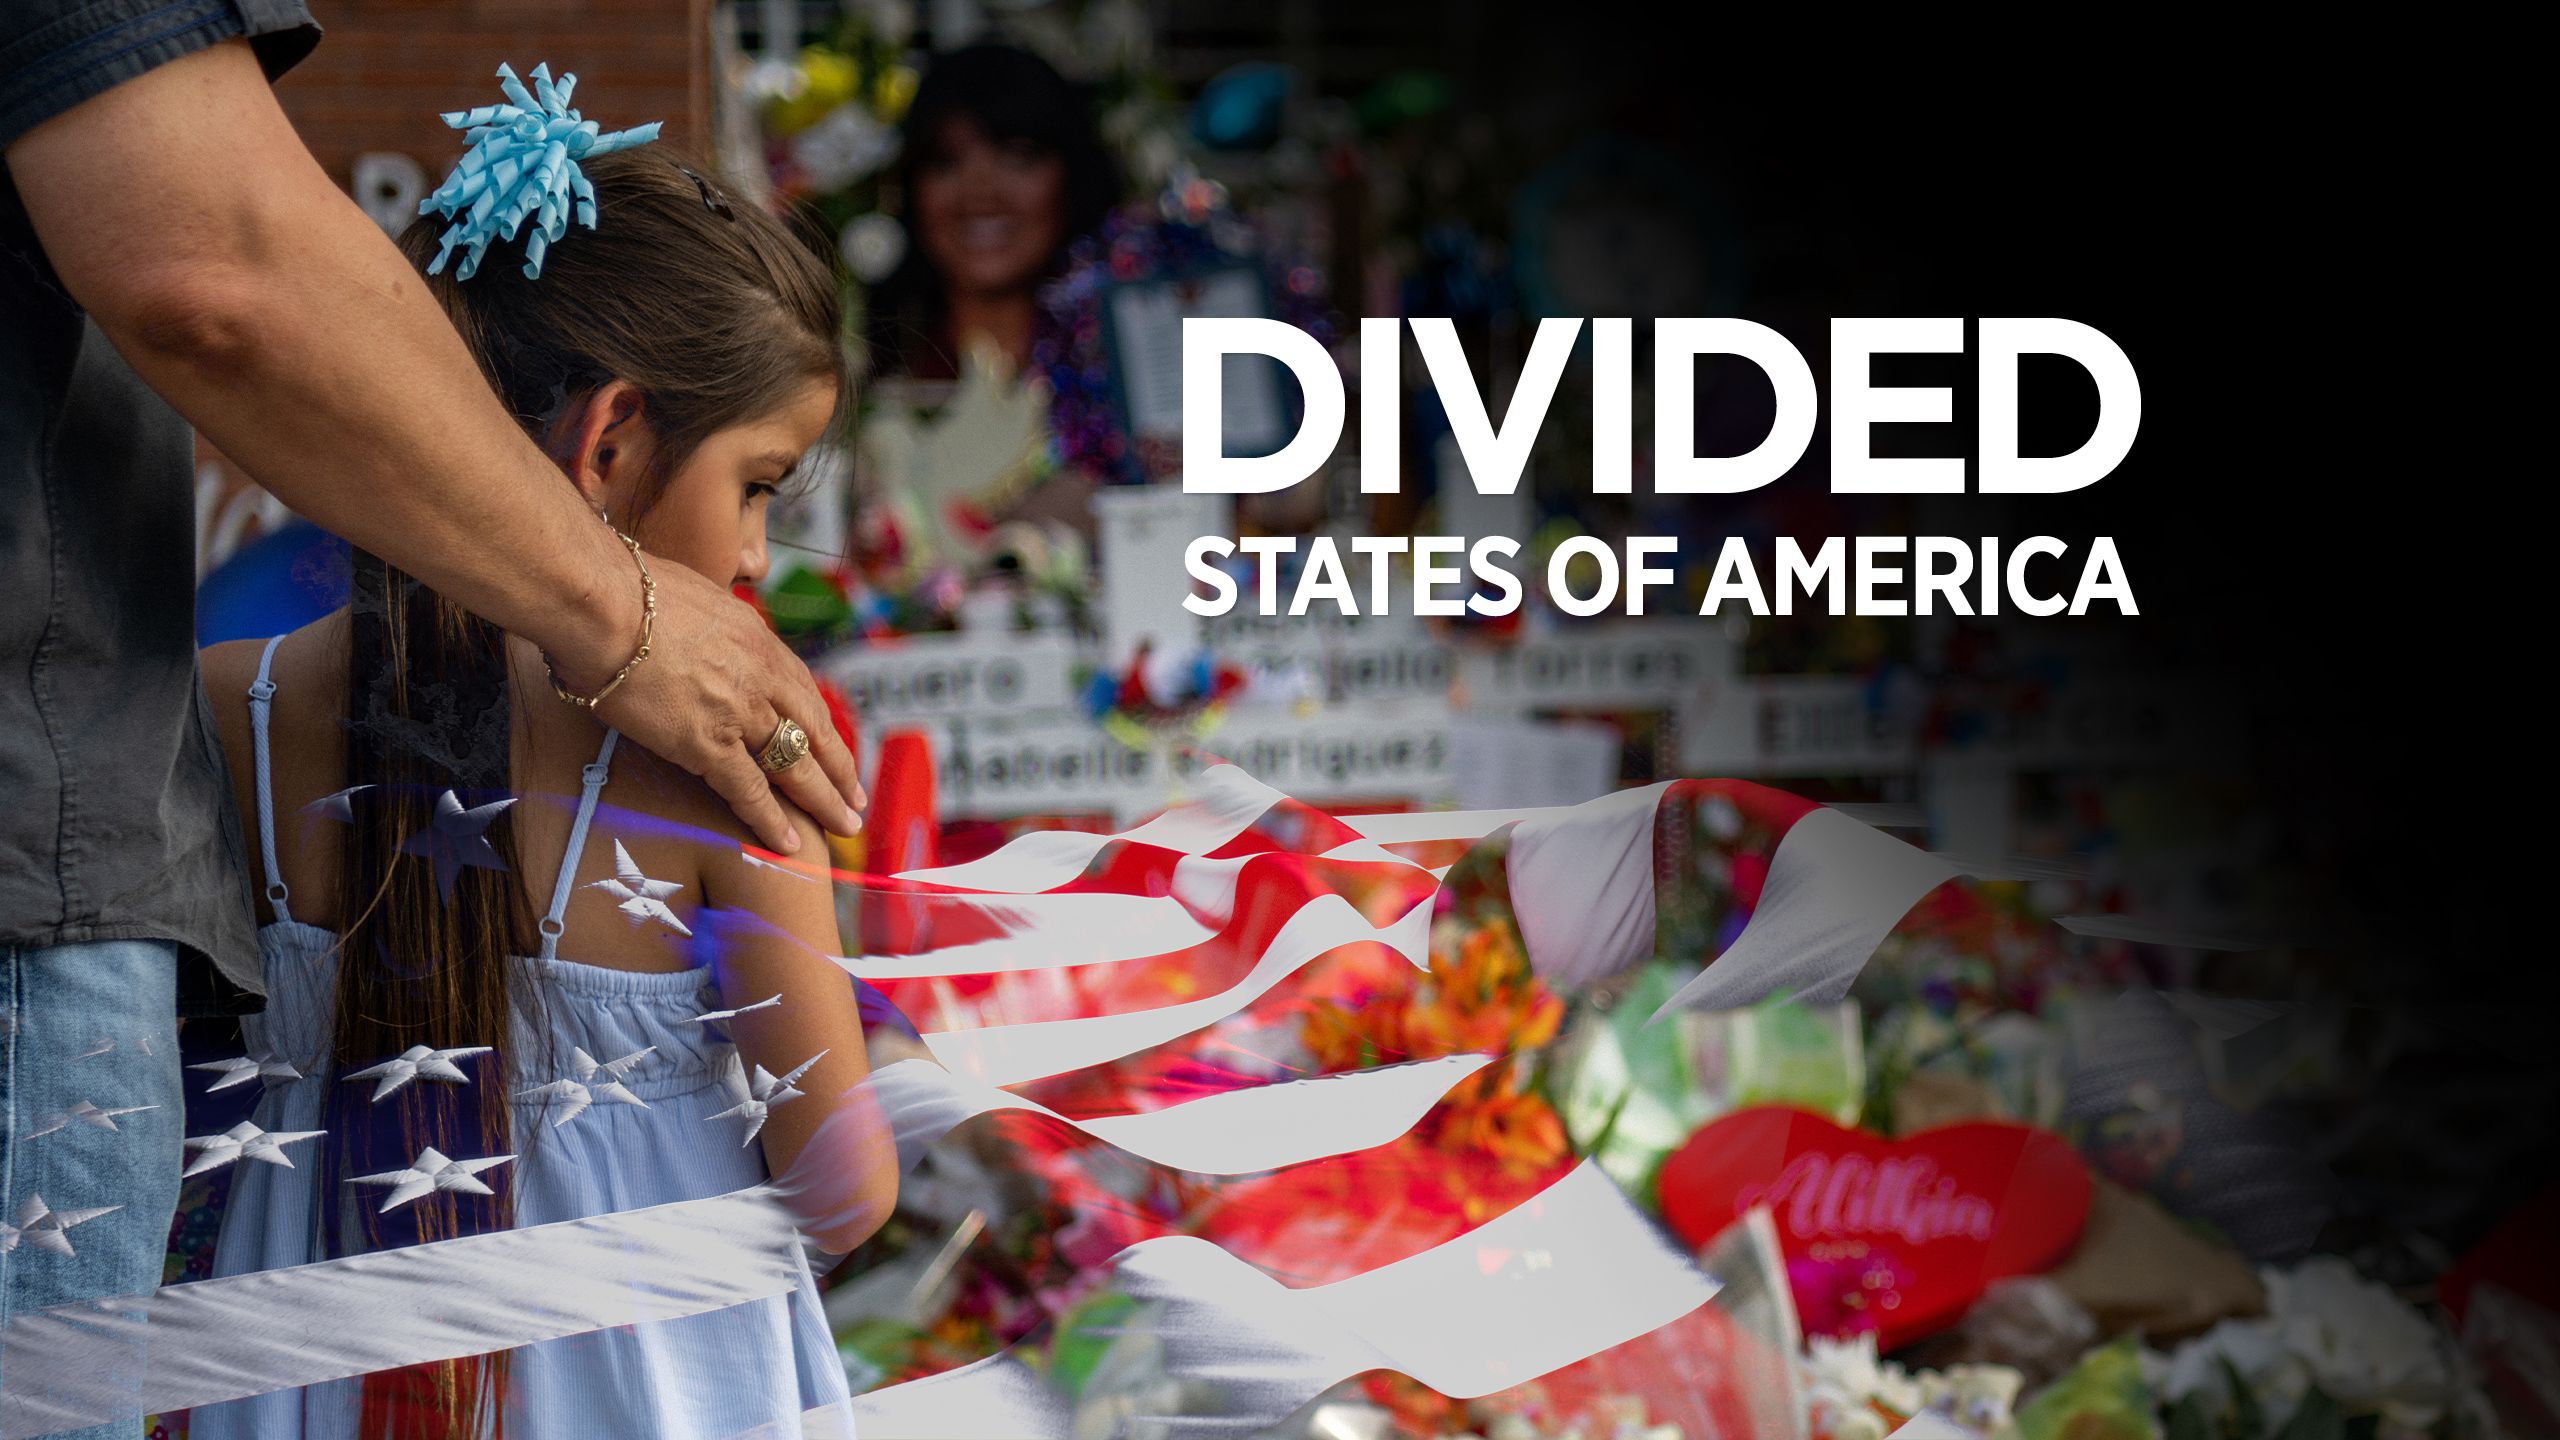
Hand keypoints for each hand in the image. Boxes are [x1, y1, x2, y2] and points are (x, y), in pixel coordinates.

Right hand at [587, 559, 864, 852]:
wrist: (602, 602)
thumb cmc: (626, 590)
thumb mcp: (690, 595)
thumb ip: (706, 623)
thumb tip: (696, 627)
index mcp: (756, 639)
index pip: (801, 689)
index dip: (820, 723)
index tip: (833, 745)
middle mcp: (760, 676)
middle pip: (814, 729)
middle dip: (839, 768)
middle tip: (855, 798)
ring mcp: (739, 712)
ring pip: (796, 764)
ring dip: (822, 799)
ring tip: (844, 827)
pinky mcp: (707, 743)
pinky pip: (749, 790)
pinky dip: (770, 820)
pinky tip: (789, 844)